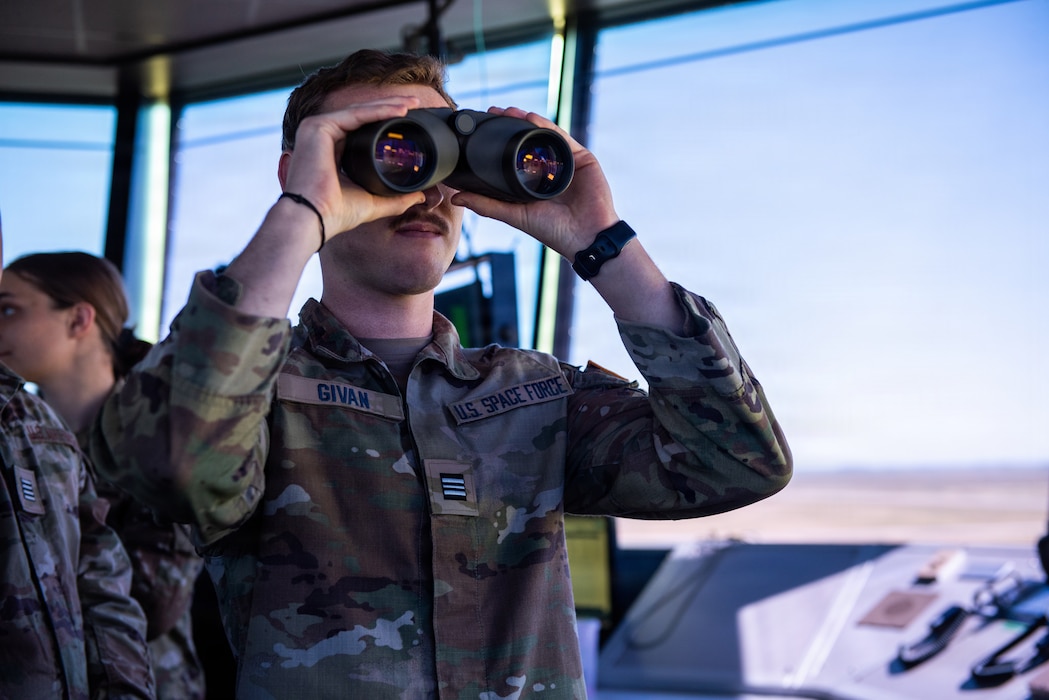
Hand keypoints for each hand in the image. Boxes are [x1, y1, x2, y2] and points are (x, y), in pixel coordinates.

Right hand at [278, 96, 426, 241]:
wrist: (315, 219)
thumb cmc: (336, 214)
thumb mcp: (374, 202)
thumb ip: (397, 199)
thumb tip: (420, 197)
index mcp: (330, 150)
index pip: (361, 128)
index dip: (386, 120)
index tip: (410, 119)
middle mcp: (321, 136)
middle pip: (361, 115)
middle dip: (390, 106)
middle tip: (416, 102)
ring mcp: (316, 129)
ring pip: (359, 111)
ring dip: (387, 105)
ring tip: (412, 103)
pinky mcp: (317, 127)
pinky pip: (354, 114)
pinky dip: (378, 111)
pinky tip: (399, 110)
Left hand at [449, 107, 619, 257]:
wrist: (586, 237)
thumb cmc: (553, 231)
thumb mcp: (515, 215)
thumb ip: (487, 205)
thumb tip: (456, 198)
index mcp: (533, 180)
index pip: (514, 153)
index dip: (499, 139)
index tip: (482, 125)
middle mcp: (549, 168)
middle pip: (529, 139)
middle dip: (511, 123)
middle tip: (493, 111)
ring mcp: (565, 161)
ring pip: (544, 134)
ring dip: (526, 120)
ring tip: (508, 111)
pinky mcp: (581, 157)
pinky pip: (562, 137)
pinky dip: (546, 126)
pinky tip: (531, 119)